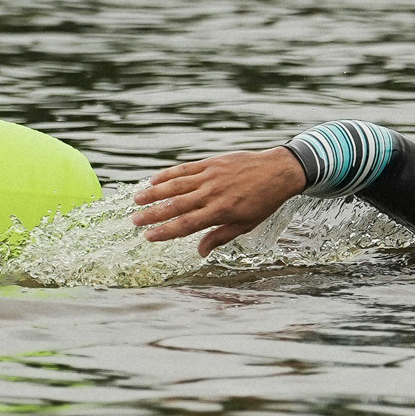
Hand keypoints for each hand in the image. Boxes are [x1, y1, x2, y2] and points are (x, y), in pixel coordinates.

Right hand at [132, 148, 307, 256]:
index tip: (148, 237)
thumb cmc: (264, 201)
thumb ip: (220, 237)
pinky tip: (154, 180)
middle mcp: (212, 193)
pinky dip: (168, 174)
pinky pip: (185, 169)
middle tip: (134, 221)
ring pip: (176, 185)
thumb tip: (200, 252)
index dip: (166, 232)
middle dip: (153, 214)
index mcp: (221, 212)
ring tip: (137, 200)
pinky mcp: (211, 163)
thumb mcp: (246, 225)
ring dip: (154, 193)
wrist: (279, 171)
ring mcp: (210, 176)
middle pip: (176, 205)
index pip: (187, 224)